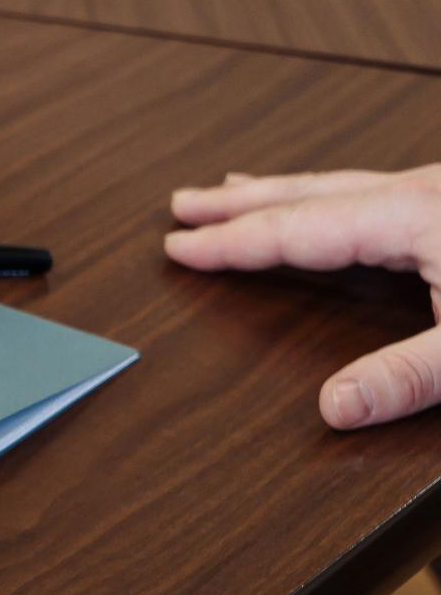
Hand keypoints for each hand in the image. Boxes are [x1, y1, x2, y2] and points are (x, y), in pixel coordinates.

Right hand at [165, 165, 440, 429]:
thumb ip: (408, 376)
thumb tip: (334, 407)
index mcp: (412, 213)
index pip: (294, 227)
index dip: (230, 241)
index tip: (179, 246)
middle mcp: (420, 191)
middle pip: (304, 193)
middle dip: (237, 202)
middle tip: (183, 204)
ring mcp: (438, 190)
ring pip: (336, 186)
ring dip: (278, 194)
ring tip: (236, 192)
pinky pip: (367, 192)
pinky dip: (323, 200)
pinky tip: (326, 209)